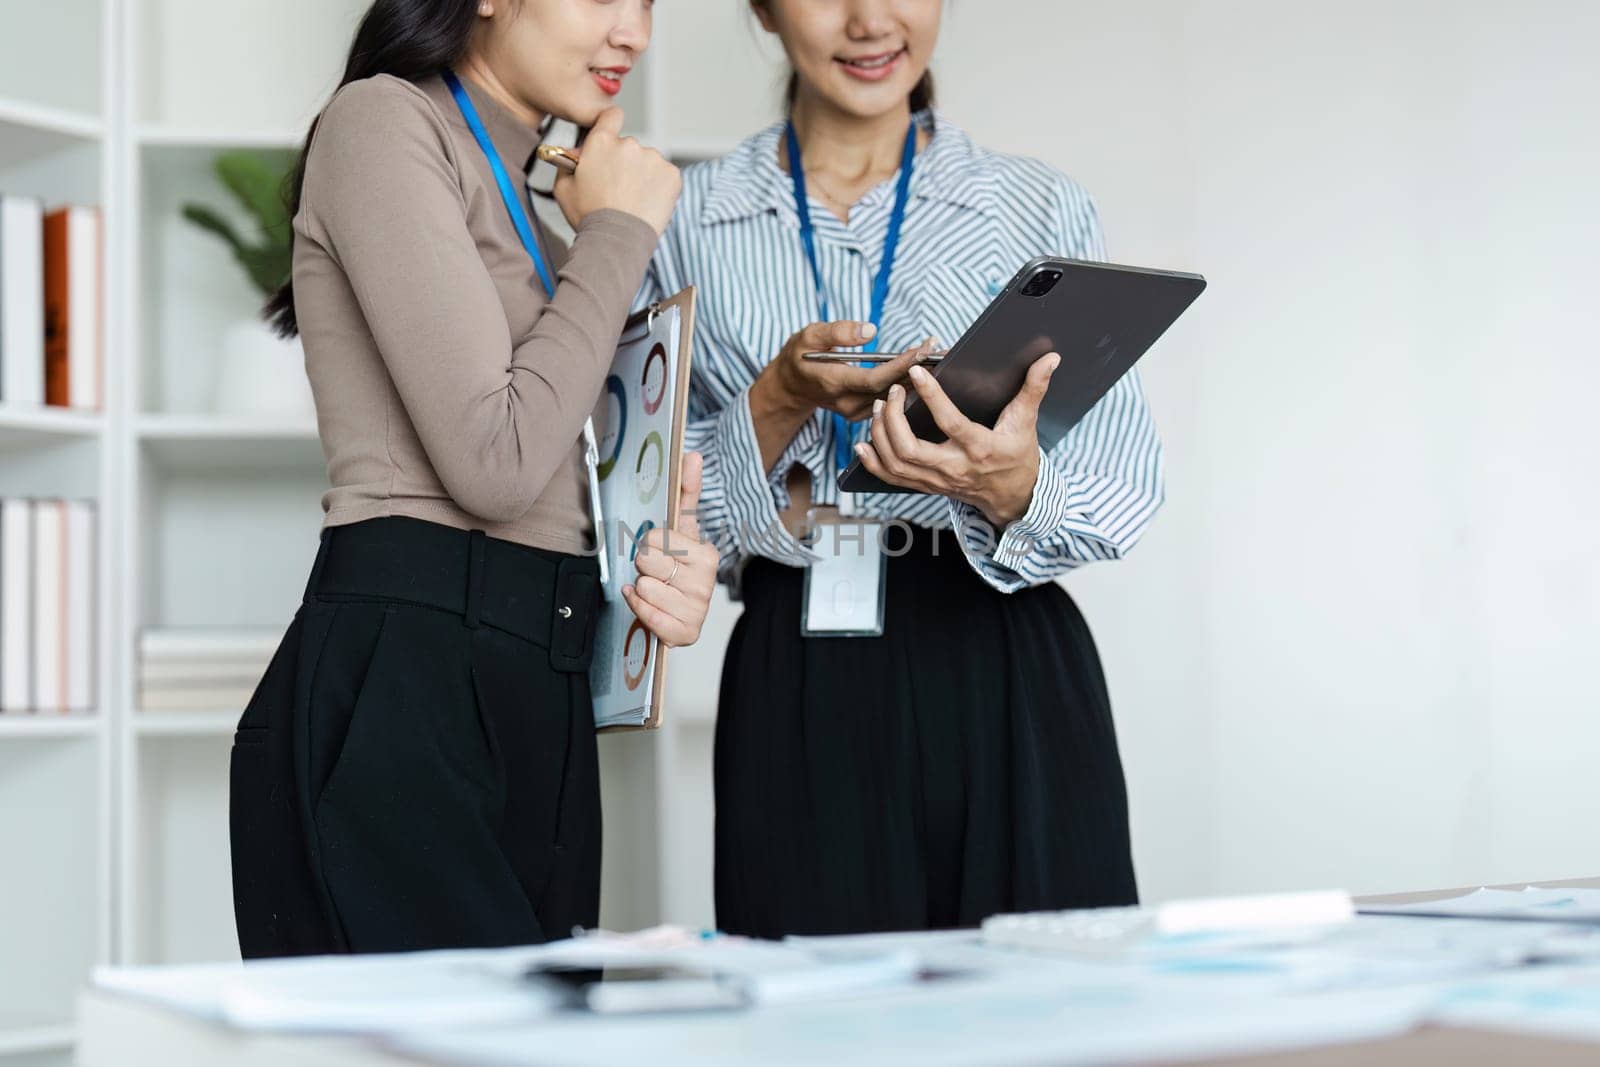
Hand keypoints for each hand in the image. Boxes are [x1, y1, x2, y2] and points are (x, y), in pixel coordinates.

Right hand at [553, 108, 681, 234]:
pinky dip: (658, 186)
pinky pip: (664, 175)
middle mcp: (629, 144)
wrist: (618, 241)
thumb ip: (567, 162)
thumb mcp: (564, 188)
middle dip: (624, 162)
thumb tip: (578, 151)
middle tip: (618, 189)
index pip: (611, 116)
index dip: (611, 124)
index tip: (612, 136)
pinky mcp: (672, 174)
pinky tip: (646, 203)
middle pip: (628, 146)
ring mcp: (653, 158)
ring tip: (632, 201)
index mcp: (601, 142)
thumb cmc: (589, 217)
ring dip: (642, 175)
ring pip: (647, 161)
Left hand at [622, 452, 718, 647]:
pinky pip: (649, 617)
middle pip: (646, 561)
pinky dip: (640, 610)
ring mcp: (698, 610)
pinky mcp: (685, 633)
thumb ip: (686, 493)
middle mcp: (706, 583)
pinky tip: (646, 605)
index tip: (661, 551)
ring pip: (645, 588)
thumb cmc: (680, 567)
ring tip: (655, 591)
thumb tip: (692, 454)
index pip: (655, 538)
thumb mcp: (681, 530)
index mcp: (707, 555)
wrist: (683, 611)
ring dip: (641, 590)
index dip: (648, 544)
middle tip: (656, 572)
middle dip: (643, 567)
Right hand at [760, 320, 934, 421]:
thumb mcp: (809, 335)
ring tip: (937, 357)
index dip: (901, 365)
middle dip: (916, 369)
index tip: (923, 349)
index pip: (874, 378)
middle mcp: (847, 403)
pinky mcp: (862, 414)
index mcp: (833, 382)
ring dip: (916, 378)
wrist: (791, 385)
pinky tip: (923, 371)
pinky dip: (907, 385)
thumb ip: (838, 332)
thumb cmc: (800, 355)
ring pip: (892, 397)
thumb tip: (870, 330)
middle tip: (940, 349)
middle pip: (889, 389)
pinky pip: (890, 401)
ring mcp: (855, 412)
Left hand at [854, 352, 1060, 526]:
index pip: (950, 423)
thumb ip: (1034, 389)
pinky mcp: (926, 486)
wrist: (1013, 497)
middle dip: (893, 420)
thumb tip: (1050, 359)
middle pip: (910, 449)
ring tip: (879, 407)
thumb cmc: (1017, 456)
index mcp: (979, 448)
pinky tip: (862, 444)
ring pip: (897, 463)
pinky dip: (873, 463)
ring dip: (880, 435)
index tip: (916, 373)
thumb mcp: (1026, 422)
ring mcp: (937, 480)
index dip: (932, 397)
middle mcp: (954, 468)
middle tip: (892, 392)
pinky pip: (892, 479)